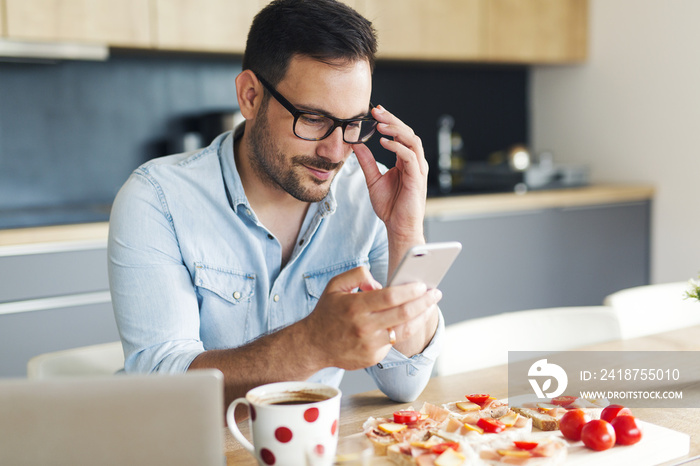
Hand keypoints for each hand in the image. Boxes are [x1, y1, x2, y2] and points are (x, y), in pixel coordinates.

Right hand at [303, 266, 440, 368]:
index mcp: (355, 306)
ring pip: (405, 330)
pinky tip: (414, 320)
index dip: (410, 290)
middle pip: (403, 313)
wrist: (313, 345)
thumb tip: (379, 283)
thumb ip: (357, 274)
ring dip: (422, 317)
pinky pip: (395, 342)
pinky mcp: (373, 357)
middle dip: (424, 302)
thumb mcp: (335, 285)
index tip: (422, 284)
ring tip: (430, 307)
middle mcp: (364, 326)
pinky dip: (406, 330)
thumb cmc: (327, 312)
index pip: (390, 296)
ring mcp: (370, 344)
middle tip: (436, 293)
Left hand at [353, 105, 427, 246]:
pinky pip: (410, 157)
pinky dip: (397, 147)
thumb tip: (356, 144)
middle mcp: (414, 162)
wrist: (398, 227)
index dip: (388, 122)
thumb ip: (366, 161)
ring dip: (396, 130)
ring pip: (412, 140)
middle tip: (376, 111)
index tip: (374, 112)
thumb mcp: (373, 179)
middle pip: (407, 132)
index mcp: (405, 161)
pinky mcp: (417, 178)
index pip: (400, 135)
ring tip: (380, 125)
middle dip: (392, 120)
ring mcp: (418, 169)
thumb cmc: (390, 206)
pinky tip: (384, 142)